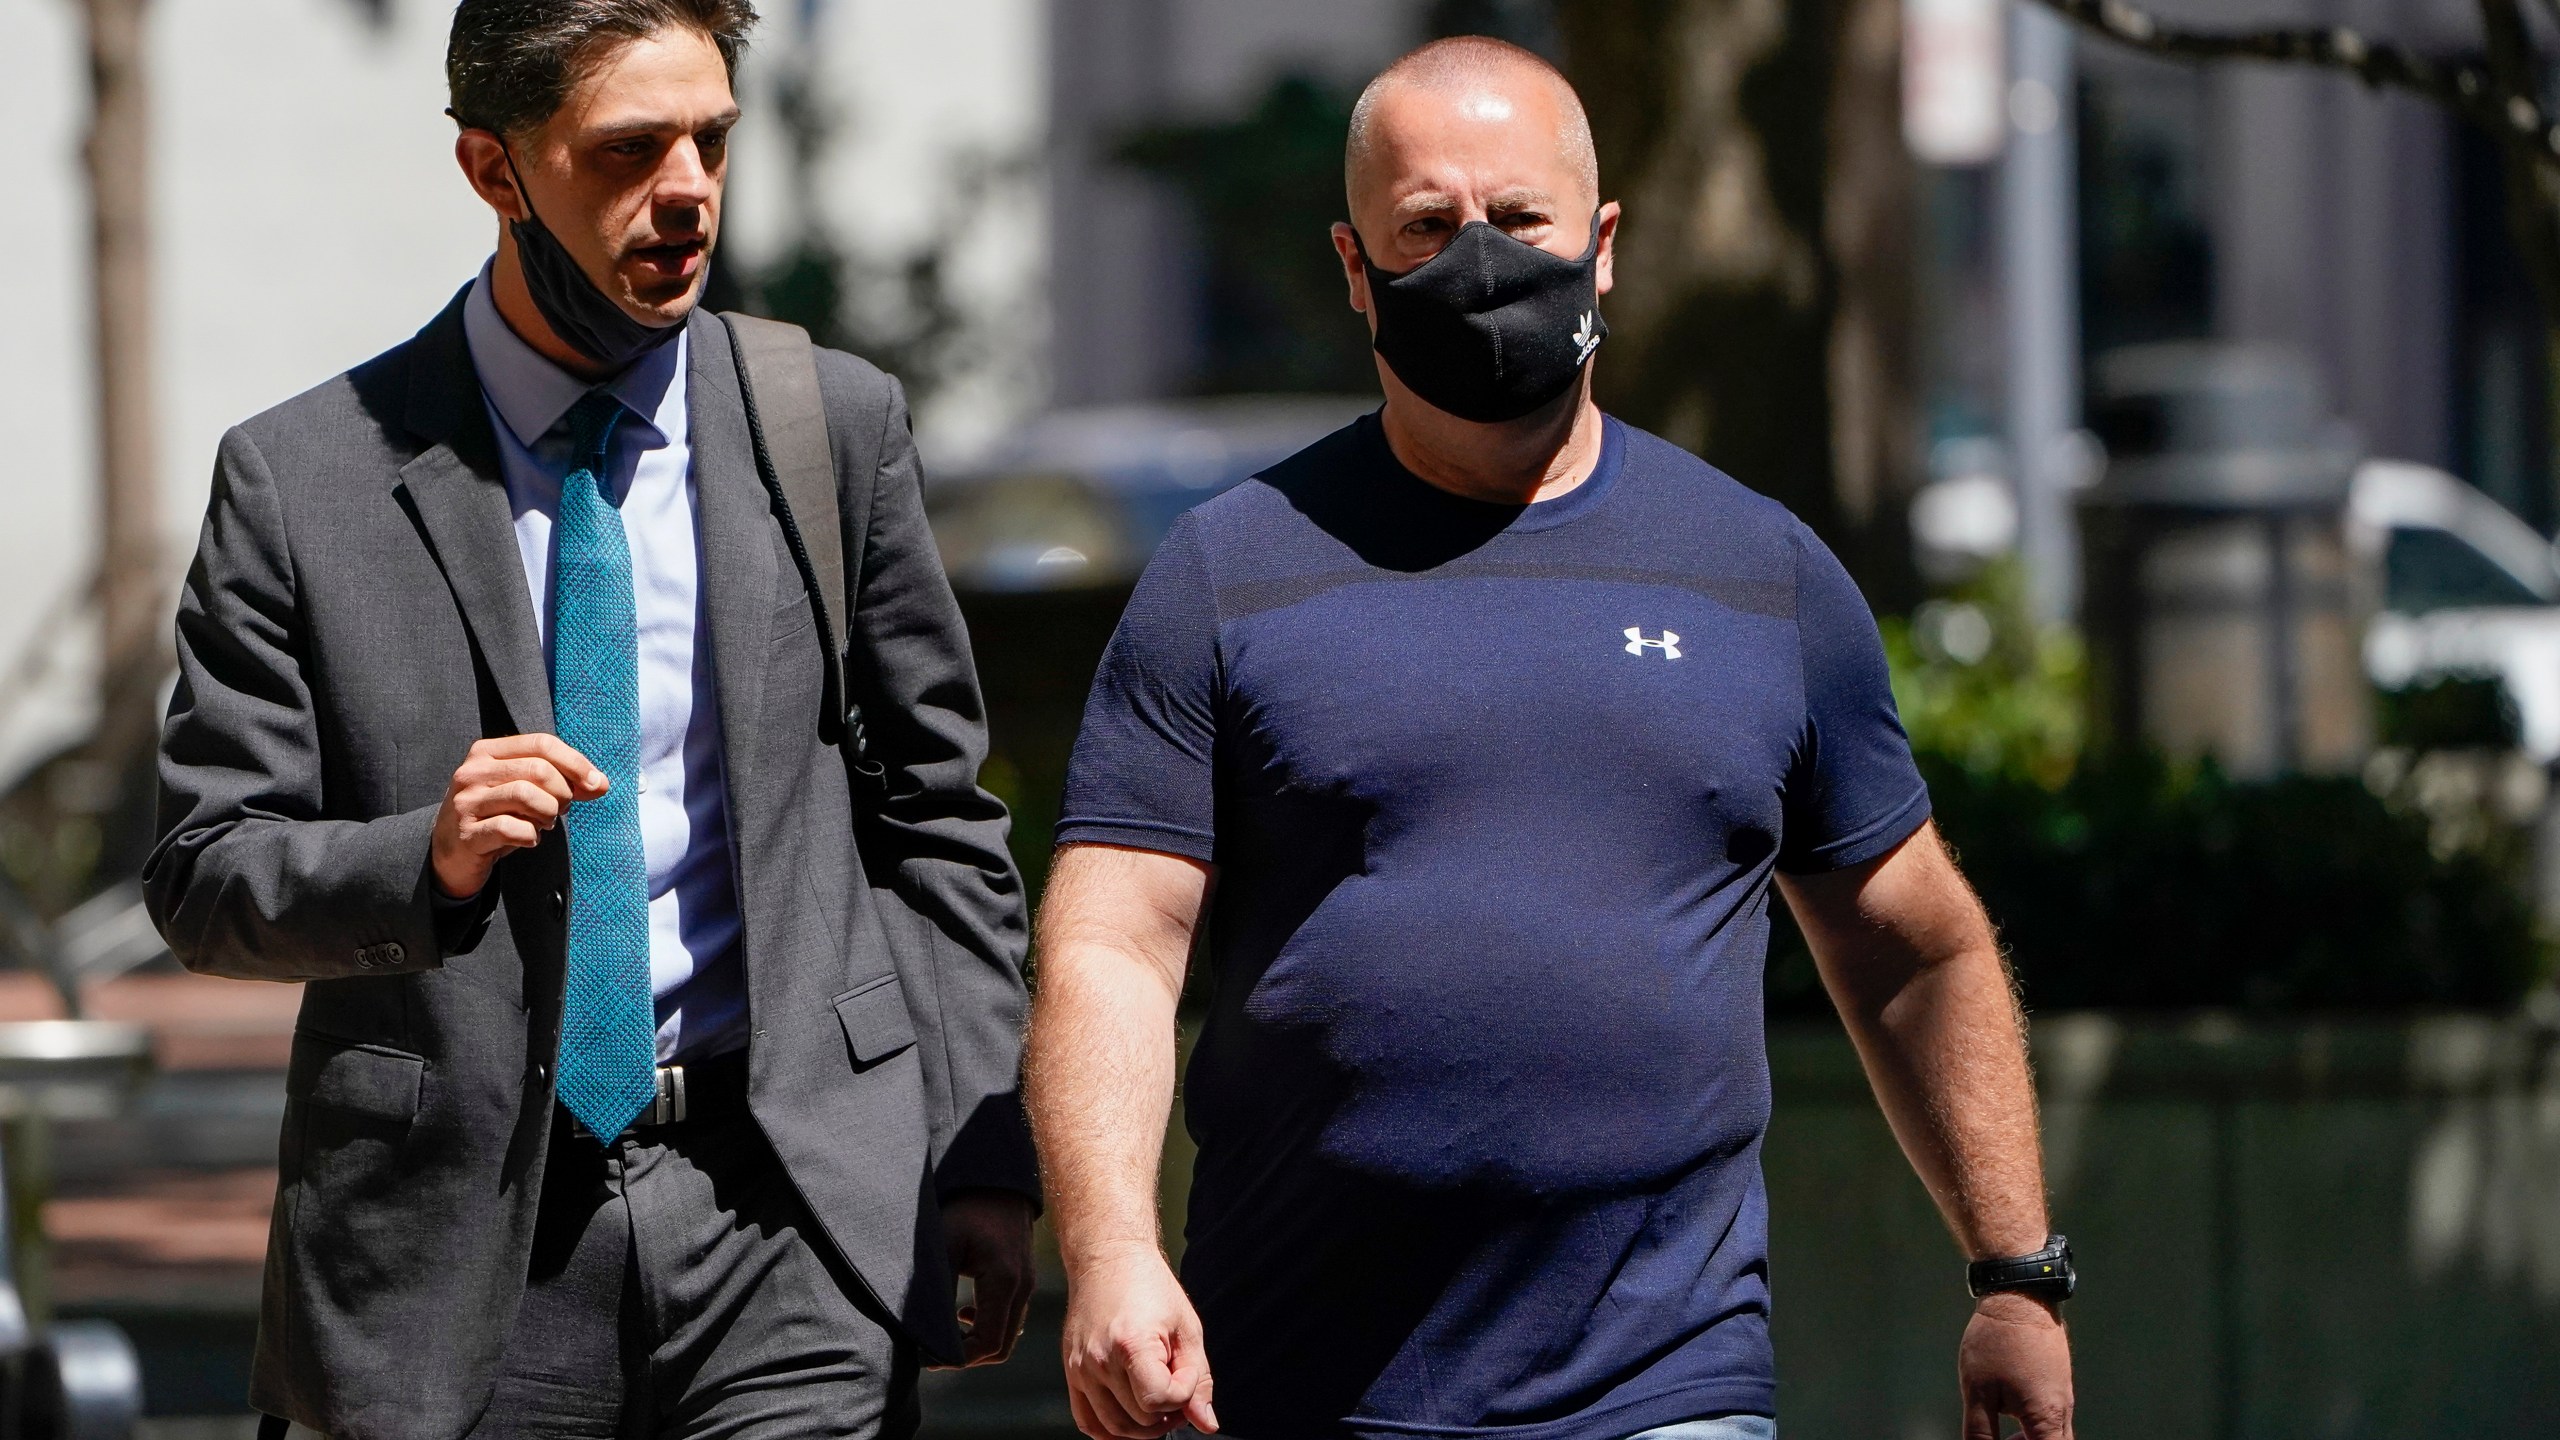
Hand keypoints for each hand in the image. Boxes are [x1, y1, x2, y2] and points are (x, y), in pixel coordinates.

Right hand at [430, 734, 608, 898]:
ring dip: (548, 814)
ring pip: (526, 795)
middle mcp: (472, 772)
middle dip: (562, 793)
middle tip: (560, 810)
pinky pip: (512, 829)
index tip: (595, 784)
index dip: (576, 763)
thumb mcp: (526, 791)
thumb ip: (561, 782)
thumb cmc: (496, 816)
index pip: (542, 743)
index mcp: (487, 752)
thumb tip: (601, 783)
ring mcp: (467, 803)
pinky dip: (530, 836)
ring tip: (544, 823)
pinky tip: (528, 839)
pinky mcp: (467, 834)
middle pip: (538, 769)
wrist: (451, 854)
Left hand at [942, 1189, 1036, 1367]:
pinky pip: (1009, 1320)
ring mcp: (1026, 1285)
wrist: (996, 1181)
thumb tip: (923, 1332)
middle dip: (966, 1357)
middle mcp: (1022, 1287)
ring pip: (1006, 1336)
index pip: (988, 1342)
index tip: (927, 1356)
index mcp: (1004, 1280)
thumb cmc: (966, 1208)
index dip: (958, 1358)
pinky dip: (987, 1328)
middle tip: (932, 1352)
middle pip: (1000, 1348)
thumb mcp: (943, 1246)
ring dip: (976, 1343)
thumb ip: (936, 1290)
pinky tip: (963, 1314)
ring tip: (945, 1335)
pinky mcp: (1023, 1281)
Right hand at [1060, 1248, 1214, 1439]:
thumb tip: (1206, 1423)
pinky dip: (1111, 1431)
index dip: (1183, 1392)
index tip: (1186, 1371)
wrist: (1108, 1260)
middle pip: (1140, 1418)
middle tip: (1178, 1390)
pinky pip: (1088, 1422)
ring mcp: (1081, 1370)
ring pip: (1115, 1428)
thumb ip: (1199, 1377)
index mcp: (1131, 1343)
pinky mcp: (1071, 1373)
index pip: (1160, 1399)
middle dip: (1168, 1411)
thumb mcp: (1186, 1327)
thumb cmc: (1149, 1286)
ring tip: (1158, 1403)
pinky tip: (1131, 1416)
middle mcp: (1100, 1360)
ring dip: (1144, 1427)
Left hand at [1959, 1292, 2073, 1438]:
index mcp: (2046, 1418)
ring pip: (2054, 1433)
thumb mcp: (1978, 1392)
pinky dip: (2033, 1422)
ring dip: (2030, 1438)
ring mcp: (2064, 1395)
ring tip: (2002, 1429)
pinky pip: (2052, 1415)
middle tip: (2003, 1439)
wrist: (2021, 1295)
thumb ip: (1980, 1432)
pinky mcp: (2059, 1382)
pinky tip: (2009, 1407)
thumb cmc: (1997, 1342)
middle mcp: (2063, 1411)